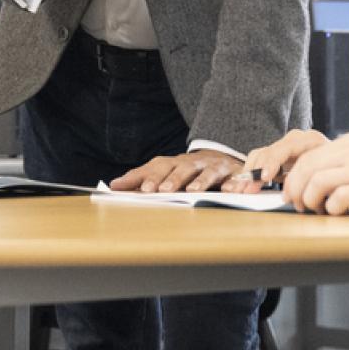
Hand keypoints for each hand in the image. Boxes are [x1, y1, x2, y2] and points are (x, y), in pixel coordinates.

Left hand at [108, 149, 242, 192]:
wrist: (222, 158)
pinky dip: (232, 184)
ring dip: (198, 181)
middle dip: (168, 179)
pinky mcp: (232, 172)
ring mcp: (213, 166)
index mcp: (173, 163)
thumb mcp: (166, 173)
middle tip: (154, 190)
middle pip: (179, 168)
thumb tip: (114, 185)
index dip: (138, 176)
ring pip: (206, 172)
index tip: (120, 186)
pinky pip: (234, 178)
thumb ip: (143, 179)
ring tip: (191, 191)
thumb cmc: (188, 171)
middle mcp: (192, 162)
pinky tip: (227, 191)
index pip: (154, 168)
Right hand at [223, 129, 328, 192]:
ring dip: (249, 175)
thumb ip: (309, 182)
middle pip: (269, 152)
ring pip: (260, 155)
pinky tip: (243, 186)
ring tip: (241, 190)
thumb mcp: (329, 175)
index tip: (265, 178)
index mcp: (311, 141)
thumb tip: (288, 196)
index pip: (285, 148)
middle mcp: (295, 140)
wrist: (343, 165)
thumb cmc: (337, 172)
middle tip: (247, 189)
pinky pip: (258, 161)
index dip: (273, 163)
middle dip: (256, 172)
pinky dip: (250, 174)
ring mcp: (285, 146)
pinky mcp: (277, 155)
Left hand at [280, 135, 348, 215]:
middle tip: (298, 205)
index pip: (308, 157)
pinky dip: (331, 208)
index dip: (294, 177)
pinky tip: (338, 212)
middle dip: (296, 190)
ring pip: (317, 183)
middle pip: (307, 169)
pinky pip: (338, 199)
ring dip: (311, 200)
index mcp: (348, 143)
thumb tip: (319, 176)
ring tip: (317, 210)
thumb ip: (345, 158)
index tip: (291, 191)